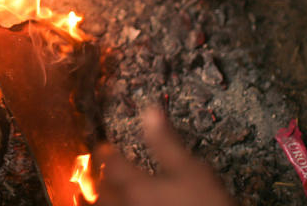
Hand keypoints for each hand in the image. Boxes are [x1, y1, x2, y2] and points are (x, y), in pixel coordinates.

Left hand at [93, 107, 235, 205]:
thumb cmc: (207, 205)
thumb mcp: (191, 169)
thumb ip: (166, 141)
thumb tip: (150, 111)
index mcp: (136, 186)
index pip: (110, 164)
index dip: (106, 152)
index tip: (105, 146)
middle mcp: (127, 205)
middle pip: (102, 190)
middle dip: (101, 177)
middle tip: (103, 167)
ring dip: (100, 197)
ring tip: (99, 192)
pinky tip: (120, 204)